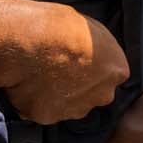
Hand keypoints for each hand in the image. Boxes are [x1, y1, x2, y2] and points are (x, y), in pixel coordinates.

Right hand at [0, 0, 126, 123]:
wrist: (25, 42)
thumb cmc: (56, 24)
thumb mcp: (87, 27)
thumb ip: (96, 49)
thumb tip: (90, 53)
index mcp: (117, 70)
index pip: (111, 73)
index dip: (94, 65)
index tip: (79, 58)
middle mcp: (102, 95)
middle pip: (94, 93)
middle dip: (80, 85)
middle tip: (60, 68)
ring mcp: (76, 109)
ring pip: (71, 106)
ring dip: (60, 95)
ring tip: (41, 75)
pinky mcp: (49, 118)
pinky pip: (44, 110)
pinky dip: (37, 101)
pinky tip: (27, 84)